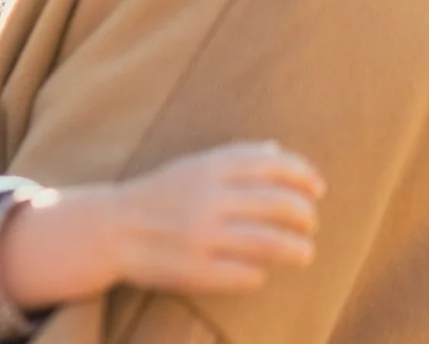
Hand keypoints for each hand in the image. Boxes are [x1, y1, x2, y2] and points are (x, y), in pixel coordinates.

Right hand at [0, 141, 322, 309]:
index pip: (272, 165)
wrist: (110, 229)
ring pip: (272, 243)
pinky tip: (259, 270)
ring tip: (304, 252)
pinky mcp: (198, 271)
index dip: (303, 175)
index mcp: (207, 168)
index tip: (318, 188)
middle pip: (280, 205)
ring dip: (298, 249)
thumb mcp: (191, 166)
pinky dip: (260, 272)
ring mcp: (202, 236)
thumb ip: (234, 159)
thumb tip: (279, 152)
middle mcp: (207, 199)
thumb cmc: (159, 195)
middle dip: (306, 216)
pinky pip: (248, 274)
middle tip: (310, 224)